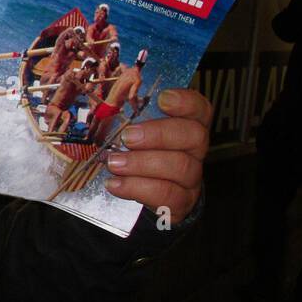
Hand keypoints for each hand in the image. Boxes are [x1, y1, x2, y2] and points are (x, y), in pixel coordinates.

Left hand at [103, 88, 210, 221]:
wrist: (149, 197)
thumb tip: (101, 105)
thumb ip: (129, 118)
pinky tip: (114, 184)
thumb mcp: (137, 133)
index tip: (162, 99)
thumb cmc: (139, 154)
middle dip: (158, 134)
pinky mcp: (181, 202)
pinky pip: (167, 195)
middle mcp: (194, 151)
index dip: (186, 102)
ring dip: (142, 163)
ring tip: (114, 163)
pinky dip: (137, 188)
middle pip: (194, 136)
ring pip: (181, 167)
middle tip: (128, 137)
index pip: (200, 109)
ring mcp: (191, 177)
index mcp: (188, 126)